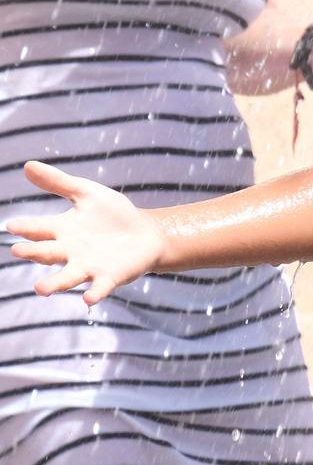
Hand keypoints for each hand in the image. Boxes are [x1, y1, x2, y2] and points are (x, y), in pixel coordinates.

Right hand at [5, 162, 166, 304]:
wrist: (147, 233)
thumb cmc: (113, 215)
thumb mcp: (87, 194)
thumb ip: (59, 182)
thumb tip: (27, 165)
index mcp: (63, 231)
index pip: (39, 229)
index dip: (26, 227)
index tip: (12, 225)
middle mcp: (70, 252)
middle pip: (47, 253)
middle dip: (33, 253)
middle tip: (18, 251)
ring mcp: (88, 266)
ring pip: (66, 277)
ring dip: (54, 283)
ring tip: (40, 289)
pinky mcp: (110, 277)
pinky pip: (99, 287)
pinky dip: (94, 293)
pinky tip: (89, 299)